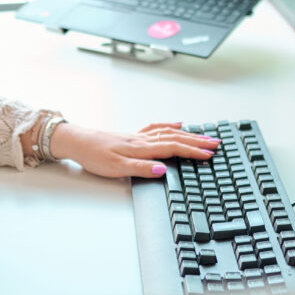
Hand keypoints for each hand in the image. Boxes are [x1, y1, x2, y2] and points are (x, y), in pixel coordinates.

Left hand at [49, 121, 220, 179]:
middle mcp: (142, 140)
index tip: (210, 154)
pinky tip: (177, 124)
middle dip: (198, 141)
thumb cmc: (94, 156)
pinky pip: (157, 128)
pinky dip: (170, 126)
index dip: (193, 152)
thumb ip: (141, 169)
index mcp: (141, 148)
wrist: (77, 142)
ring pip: (169, 133)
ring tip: (205, 136)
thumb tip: (163, 169)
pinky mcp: (132, 136)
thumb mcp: (116, 168)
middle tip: (216, 143)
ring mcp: (138, 136)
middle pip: (176, 138)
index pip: (173, 149)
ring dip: (189, 134)